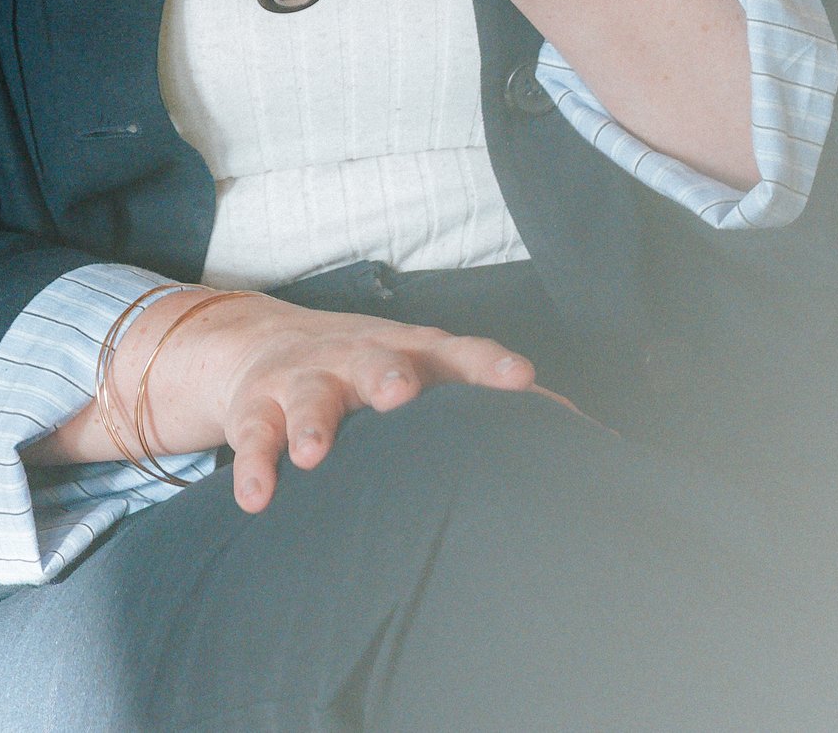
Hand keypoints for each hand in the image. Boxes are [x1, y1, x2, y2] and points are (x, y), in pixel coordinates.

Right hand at [113, 289, 538, 512]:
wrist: (257, 339)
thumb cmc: (369, 369)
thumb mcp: (423, 370)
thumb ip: (487, 398)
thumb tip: (584, 433)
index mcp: (409, 353)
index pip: (456, 353)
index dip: (487, 365)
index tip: (521, 379)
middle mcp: (358, 358)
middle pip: (375, 359)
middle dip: (387, 376)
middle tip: (400, 394)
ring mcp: (304, 380)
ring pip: (310, 396)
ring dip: (313, 423)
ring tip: (315, 454)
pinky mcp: (257, 406)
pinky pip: (253, 435)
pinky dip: (253, 465)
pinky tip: (256, 498)